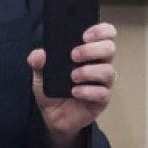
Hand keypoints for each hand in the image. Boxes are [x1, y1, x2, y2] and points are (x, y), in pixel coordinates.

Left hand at [27, 22, 117, 147]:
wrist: (52, 117)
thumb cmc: (53, 89)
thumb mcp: (40, 74)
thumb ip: (38, 63)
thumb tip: (38, 54)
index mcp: (90, 52)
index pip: (106, 34)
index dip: (100, 30)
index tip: (84, 35)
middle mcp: (100, 64)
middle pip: (110, 48)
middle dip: (93, 49)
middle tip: (74, 55)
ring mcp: (103, 83)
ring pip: (108, 71)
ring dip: (89, 71)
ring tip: (72, 76)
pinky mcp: (101, 100)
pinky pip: (102, 93)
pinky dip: (87, 91)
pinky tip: (74, 92)